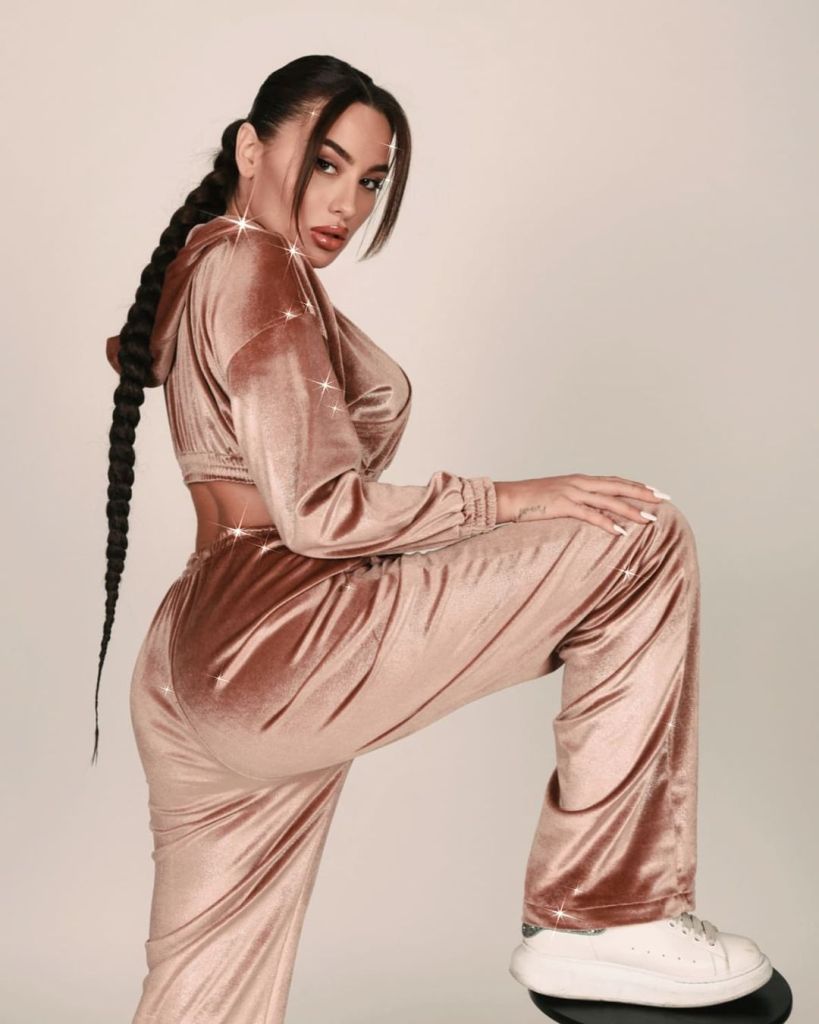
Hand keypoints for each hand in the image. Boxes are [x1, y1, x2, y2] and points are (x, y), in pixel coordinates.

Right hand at [494, 474, 668, 535]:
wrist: (506, 498)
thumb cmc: (529, 501)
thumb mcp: (556, 497)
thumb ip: (574, 502)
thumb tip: (590, 512)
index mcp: (579, 480)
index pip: (614, 481)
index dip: (636, 486)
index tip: (655, 491)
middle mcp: (579, 483)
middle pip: (618, 487)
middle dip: (643, 493)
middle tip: (664, 499)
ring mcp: (571, 492)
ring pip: (609, 501)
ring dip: (631, 510)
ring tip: (650, 519)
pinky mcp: (562, 505)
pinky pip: (590, 515)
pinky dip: (606, 523)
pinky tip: (620, 531)